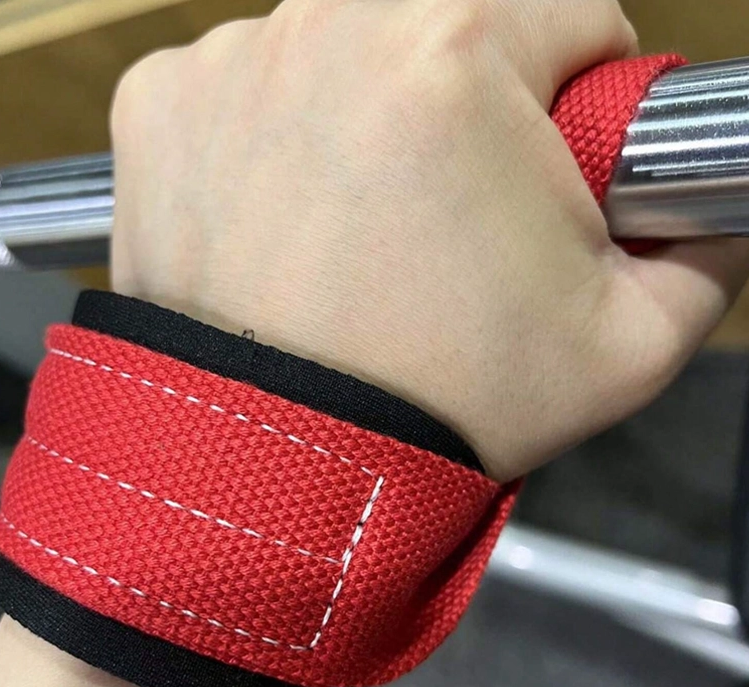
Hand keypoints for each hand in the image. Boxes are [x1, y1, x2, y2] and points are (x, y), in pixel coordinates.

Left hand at [109, 0, 748, 480]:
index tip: (549, 175)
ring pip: (347, 52)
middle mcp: (329, 23)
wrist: (279, 472)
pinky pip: (250, 89)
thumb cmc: (440, 407)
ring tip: (365, 234)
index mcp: (456, 49)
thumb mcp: (627, 344)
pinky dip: (276, 140)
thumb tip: (712, 210)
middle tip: (452, 221)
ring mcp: (229, 63)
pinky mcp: (161, 109)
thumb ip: (703, 252)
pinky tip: (289, 223)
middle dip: (471, 109)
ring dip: (370, 120)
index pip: (574, 15)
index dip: (580, 104)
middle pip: (451, 24)